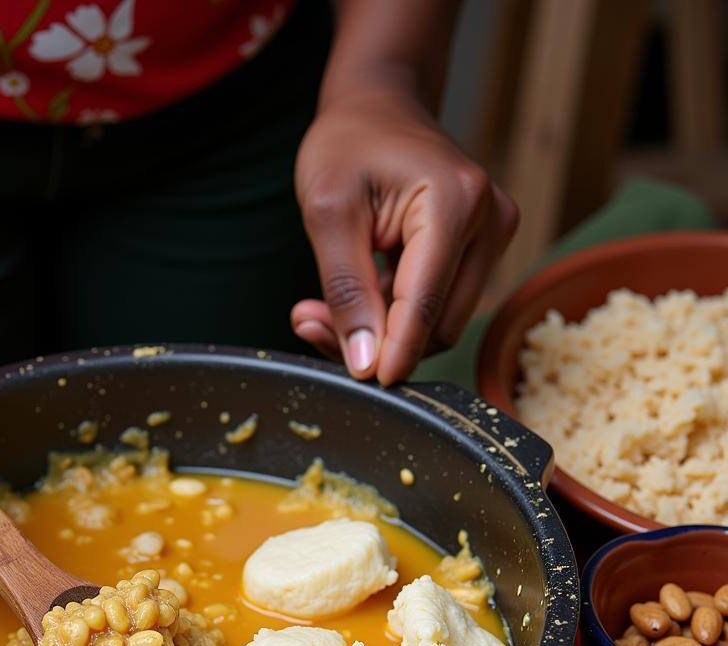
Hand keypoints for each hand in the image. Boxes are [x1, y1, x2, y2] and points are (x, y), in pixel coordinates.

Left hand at [292, 86, 516, 383]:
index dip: (395, 351)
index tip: (365, 383)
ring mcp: (493, 236)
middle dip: (378, 340)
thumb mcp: (327, 211)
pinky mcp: (482, 249)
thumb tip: (365, 362)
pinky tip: (354, 301)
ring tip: (320, 311)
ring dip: (381, 331)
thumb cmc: (347, 145)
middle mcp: (490, 220)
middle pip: (438, 323)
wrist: (377, 106)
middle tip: (309, 324)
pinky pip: (438, 306)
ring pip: (439, 322)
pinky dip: (393, 316)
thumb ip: (345, 289)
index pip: (426, 301)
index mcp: (456, 201)